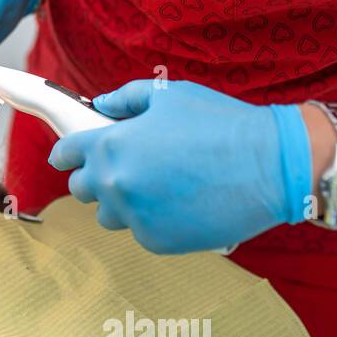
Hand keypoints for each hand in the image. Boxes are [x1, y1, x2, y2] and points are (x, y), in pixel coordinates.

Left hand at [47, 79, 312, 253]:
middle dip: (96, 176)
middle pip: (81, 188)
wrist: (270, 164)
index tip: (70, 155)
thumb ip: (126, 99)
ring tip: (158, 184)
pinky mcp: (157, 242)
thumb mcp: (169, 94)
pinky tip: (181, 201)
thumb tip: (101, 104)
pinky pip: (140, 231)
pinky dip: (153, 219)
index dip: (67, 152)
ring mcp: (135, 217)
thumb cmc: (222, 123)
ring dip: (123, 202)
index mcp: (111, 146)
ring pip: (110, 215)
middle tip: (126, 165)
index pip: (65, 154)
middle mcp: (115, 184)